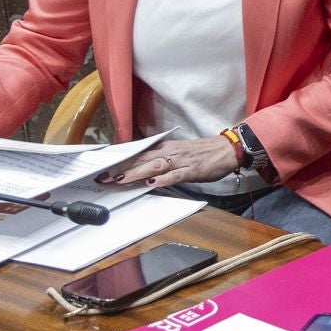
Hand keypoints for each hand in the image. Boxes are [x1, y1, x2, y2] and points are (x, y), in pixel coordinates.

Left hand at [103, 136, 242, 188]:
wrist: (227, 149)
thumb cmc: (202, 153)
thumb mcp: (178, 153)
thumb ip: (160, 160)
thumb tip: (139, 171)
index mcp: (164, 147)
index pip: (138, 153)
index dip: (120, 160)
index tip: (102, 166)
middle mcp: (170, 152)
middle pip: (141, 160)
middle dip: (121, 168)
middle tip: (102, 177)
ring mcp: (180, 161)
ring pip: (154, 166)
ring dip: (136, 173)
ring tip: (120, 180)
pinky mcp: (192, 170)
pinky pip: (176, 175)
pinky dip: (163, 179)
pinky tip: (152, 183)